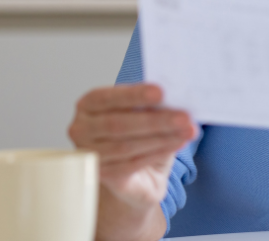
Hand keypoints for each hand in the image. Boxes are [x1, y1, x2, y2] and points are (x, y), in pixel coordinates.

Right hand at [67, 84, 195, 214]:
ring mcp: (89, 155)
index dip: (134, 95)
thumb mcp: (142, 112)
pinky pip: (132, 164)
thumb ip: (150, 104)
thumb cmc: (137, 134)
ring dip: (162, 138)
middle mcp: (81, 129)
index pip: (107, 97)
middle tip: (185, 117)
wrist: (135, 174)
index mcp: (88, 105)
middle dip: (156, 120)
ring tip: (187, 131)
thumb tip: (174, 97)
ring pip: (127, 146)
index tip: (161, 92)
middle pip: (119, 125)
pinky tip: (176, 144)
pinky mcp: (102, 176)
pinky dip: (158, 152)